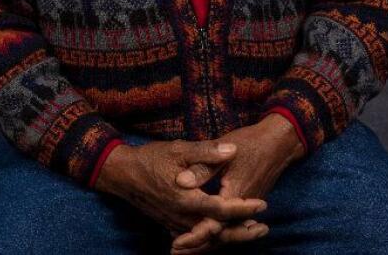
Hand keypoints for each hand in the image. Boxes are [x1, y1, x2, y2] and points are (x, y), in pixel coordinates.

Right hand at [93, 138, 269, 243]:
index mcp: (187, 199)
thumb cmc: (151, 159)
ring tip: (251, 231)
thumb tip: (231, 150)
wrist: (123, 174)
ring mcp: (176, 224)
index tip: (262, 205)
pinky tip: (223, 232)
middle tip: (263, 229)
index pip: (222, 209)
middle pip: (218, 232)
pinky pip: (196, 237)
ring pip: (208, 238)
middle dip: (242, 232)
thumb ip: (206, 152)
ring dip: (230, 236)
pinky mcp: (171, 225)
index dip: (244, 208)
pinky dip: (212, 237)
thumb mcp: (179, 149)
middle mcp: (182, 217)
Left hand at [168, 114, 305, 252]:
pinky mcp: (247, 205)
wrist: (278, 143)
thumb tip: (180, 181)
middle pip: (219, 235)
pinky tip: (201, 229)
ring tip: (184, 247)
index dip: (194, 236)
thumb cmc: (250, 144)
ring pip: (225, 232)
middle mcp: (243, 208)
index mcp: (234, 196)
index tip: (176, 243)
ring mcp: (247, 209)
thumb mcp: (225, 152)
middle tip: (175, 250)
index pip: (213, 225)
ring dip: (206, 240)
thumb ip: (203, 168)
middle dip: (197, 245)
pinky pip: (230, 224)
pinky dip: (216, 231)